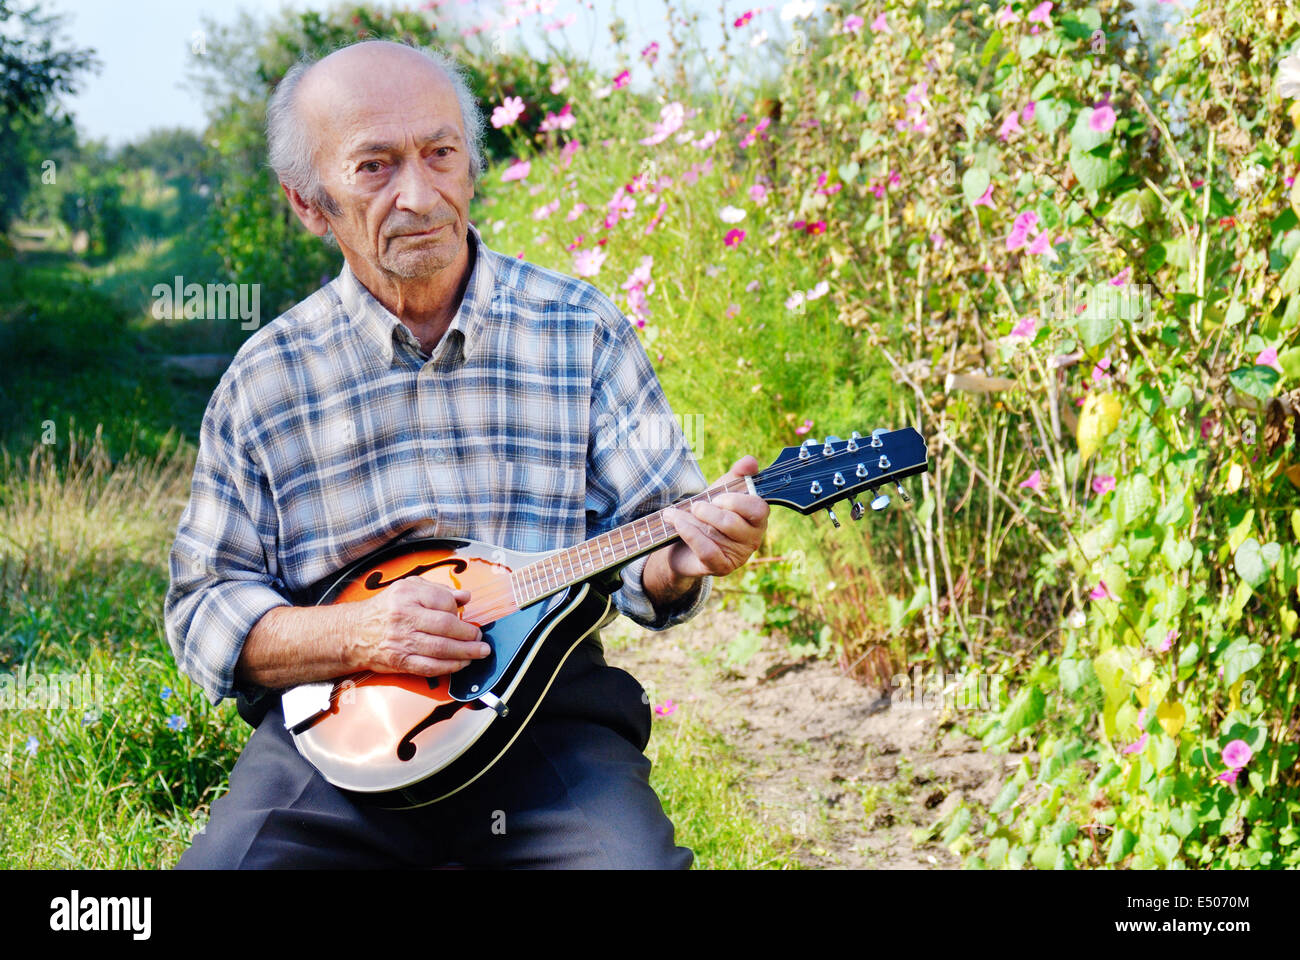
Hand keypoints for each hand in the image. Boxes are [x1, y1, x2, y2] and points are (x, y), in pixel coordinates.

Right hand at [346, 577, 489, 675]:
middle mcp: (404, 617)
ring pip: (441, 649)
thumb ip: (437, 590)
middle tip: (481, 637)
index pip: (443, 601)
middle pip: (446, 626)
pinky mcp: (401, 661)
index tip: (464, 615)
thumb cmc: (384, 609)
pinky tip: (462, 664)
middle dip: (469, 634)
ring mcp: (402, 641)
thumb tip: (464, 597)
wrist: (354, 633)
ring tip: (480, 652)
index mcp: (407, 596)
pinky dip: (450, 667)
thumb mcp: (407, 588)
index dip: (458, 609)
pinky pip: (430, 667)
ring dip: (466, 652)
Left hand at [660, 455, 769, 579]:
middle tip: (694, 506)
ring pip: (716, 534)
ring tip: (676, 513)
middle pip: (733, 522)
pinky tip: (677, 523)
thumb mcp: (721, 491)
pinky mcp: (721, 567)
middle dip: (708, 510)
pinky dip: (690, 533)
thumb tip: (750, 461)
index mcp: (757, 519)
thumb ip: (737, 475)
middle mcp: (753, 539)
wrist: (684, 545)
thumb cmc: (707, 516)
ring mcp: (739, 556)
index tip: (717, 497)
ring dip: (692, 520)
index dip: (736, 501)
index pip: (759, 509)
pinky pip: (707, 550)